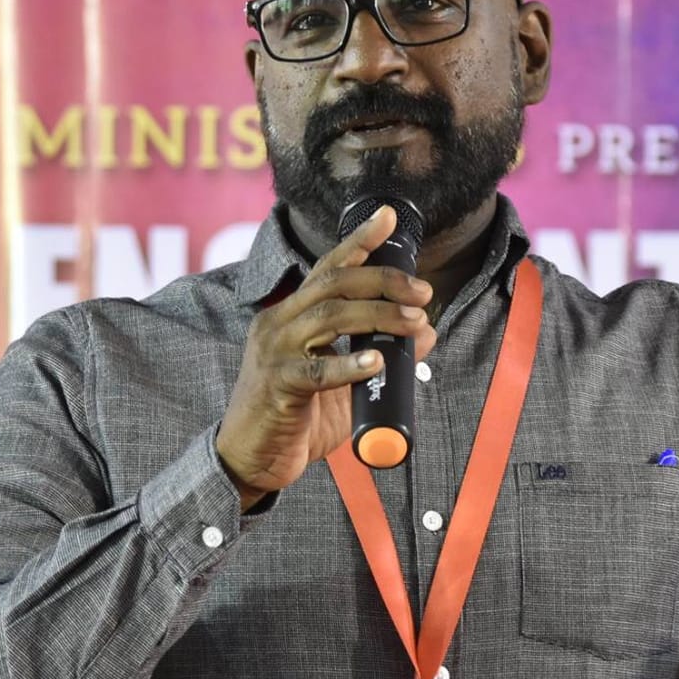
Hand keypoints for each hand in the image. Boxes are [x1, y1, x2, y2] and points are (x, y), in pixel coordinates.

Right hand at [214, 206, 437, 507]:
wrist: (251, 461)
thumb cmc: (296, 418)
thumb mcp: (344, 384)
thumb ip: (379, 356)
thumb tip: (427, 333)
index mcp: (289, 315)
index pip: (326, 268)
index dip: (358, 241)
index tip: (388, 218)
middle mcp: (277, 324)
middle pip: (333, 283)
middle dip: (383, 281)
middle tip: (423, 294)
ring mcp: (274, 353)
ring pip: (329, 317)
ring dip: (379, 316)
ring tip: (415, 325)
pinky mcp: (277, 388)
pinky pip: (314, 371)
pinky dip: (348, 365)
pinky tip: (375, 365)